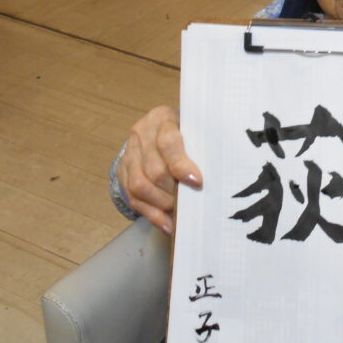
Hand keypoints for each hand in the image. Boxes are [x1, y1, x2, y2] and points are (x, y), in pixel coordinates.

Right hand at [117, 105, 201, 234]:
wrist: (157, 128)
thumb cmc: (186, 131)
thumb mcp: (194, 129)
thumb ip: (201, 144)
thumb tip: (220, 172)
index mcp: (162, 118)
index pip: (168, 142)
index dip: (181, 165)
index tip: (197, 182)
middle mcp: (141, 134)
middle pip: (154, 170)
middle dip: (173, 191)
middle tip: (190, 202)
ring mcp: (129, 154)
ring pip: (139, 186)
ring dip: (161, 204)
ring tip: (178, 213)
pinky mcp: (123, 173)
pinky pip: (133, 198)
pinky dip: (152, 215)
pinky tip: (168, 224)